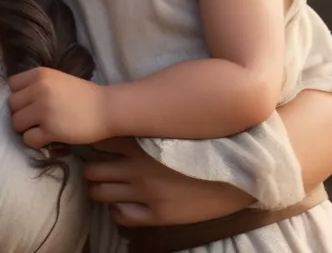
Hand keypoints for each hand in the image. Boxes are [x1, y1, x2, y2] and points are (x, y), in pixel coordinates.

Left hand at [8, 67, 110, 147]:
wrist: (108, 108)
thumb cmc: (84, 95)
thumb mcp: (58, 80)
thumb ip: (38, 86)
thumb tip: (18, 102)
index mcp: (40, 74)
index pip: (12, 85)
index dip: (20, 96)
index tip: (31, 103)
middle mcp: (39, 89)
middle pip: (11, 105)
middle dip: (22, 114)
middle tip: (36, 120)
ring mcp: (44, 109)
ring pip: (16, 123)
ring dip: (26, 129)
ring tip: (41, 129)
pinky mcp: (51, 129)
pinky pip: (28, 139)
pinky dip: (35, 142)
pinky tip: (47, 138)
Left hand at [82, 137, 252, 226]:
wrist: (239, 171)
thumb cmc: (207, 141)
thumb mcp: (173, 124)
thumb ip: (146, 122)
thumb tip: (122, 115)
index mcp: (141, 141)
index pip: (98, 139)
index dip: (92, 140)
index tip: (93, 141)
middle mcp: (138, 167)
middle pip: (92, 169)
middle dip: (92, 167)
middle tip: (99, 165)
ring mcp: (146, 193)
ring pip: (100, 193)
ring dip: (100, 187)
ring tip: (108, 183)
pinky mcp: (159, 215)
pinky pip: (122, 216)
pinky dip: (117, 209)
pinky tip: (123, 202)